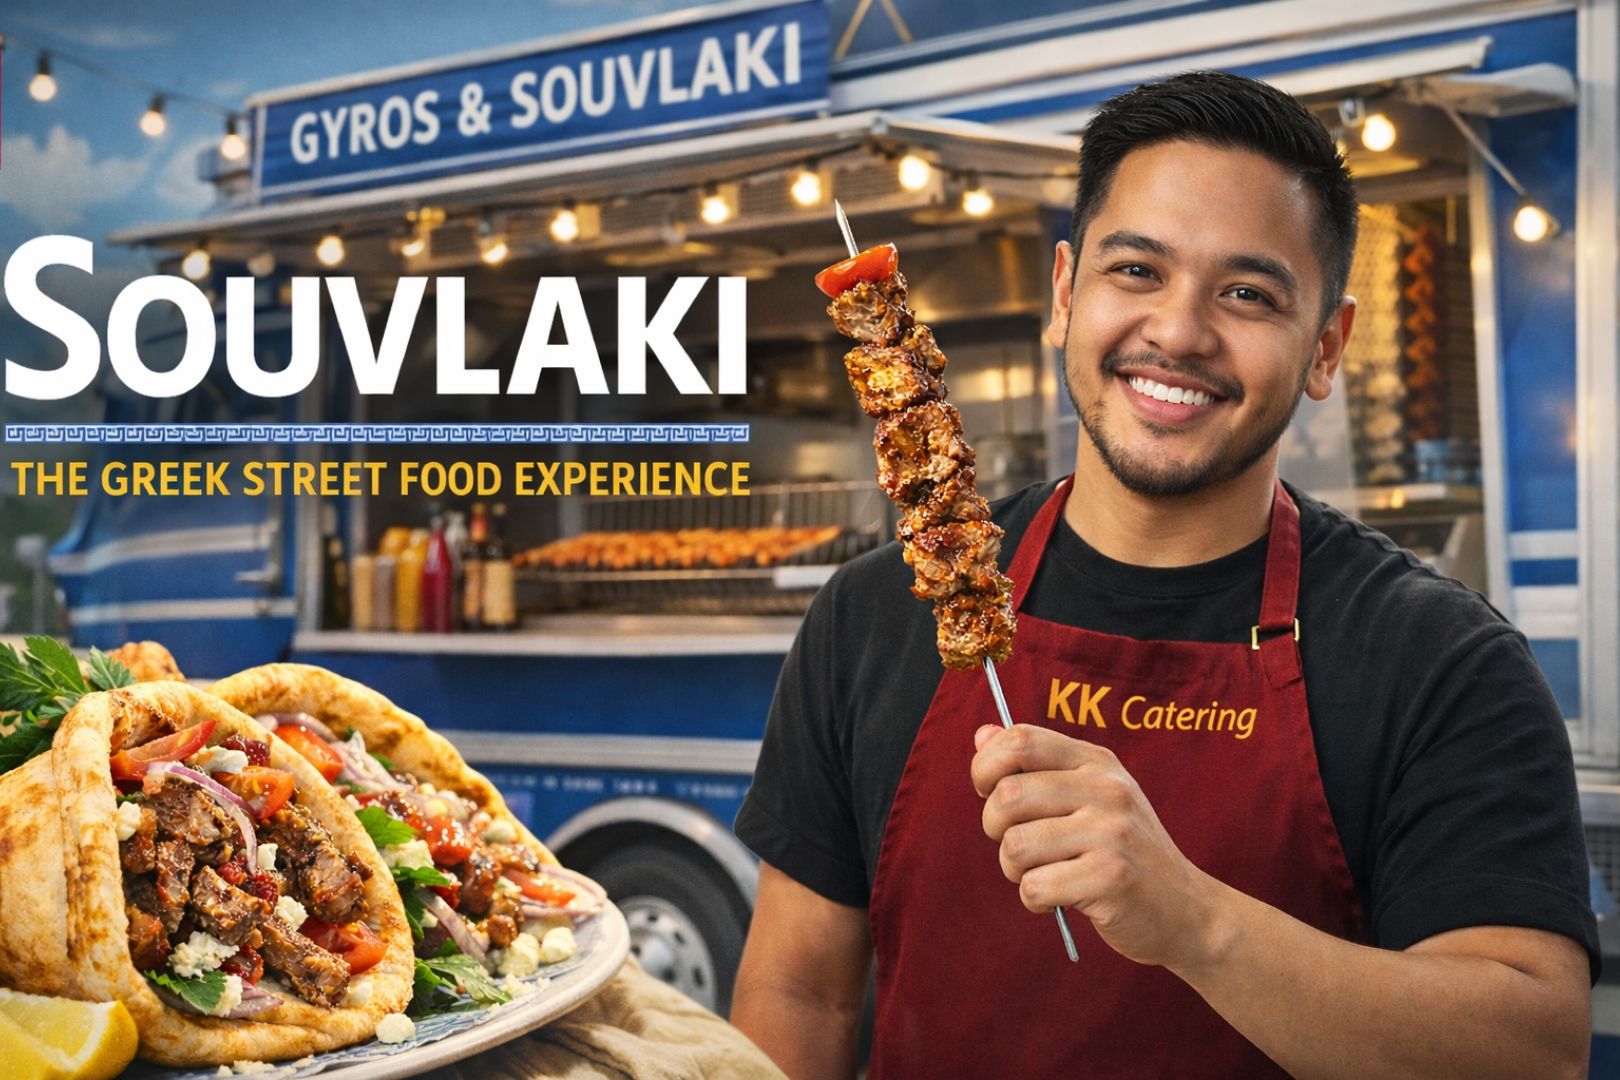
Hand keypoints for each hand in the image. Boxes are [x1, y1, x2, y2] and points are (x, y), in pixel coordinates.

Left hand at [971, 723, 1222, 969]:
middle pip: (1007, 795)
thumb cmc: (1123, 851)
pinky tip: (1062, 898)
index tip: (988, 792)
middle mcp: (1106, 790)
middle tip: (1020, 845)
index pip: (1020, 740)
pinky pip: (1034, 887)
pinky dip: (1035, 900)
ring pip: (1015, 845)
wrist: (1186, 910)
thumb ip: (1035, 765)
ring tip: (1046, 873)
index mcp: (1096, 762)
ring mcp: (1112, 834)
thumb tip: (983, 734)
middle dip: (994, 827)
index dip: (985, 766)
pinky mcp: (1111, 879)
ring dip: (1015, 870)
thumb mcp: (1088, 796)